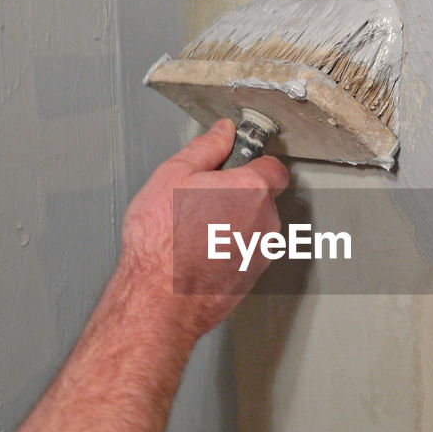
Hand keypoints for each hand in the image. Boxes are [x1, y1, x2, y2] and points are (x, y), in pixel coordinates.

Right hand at [120, 119, 288, 342]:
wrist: (160, 298)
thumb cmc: (162, 242)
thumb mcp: (173, 176)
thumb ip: (205, 148)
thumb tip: (222, 133)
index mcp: (251, 190)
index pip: (273, 166)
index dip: (253, 163)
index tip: (235, 165)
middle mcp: (265, 222)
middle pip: (262, 198)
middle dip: (238, 195)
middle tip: (202, 199)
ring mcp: (261, 252)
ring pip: (254, 226)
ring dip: (233, 223)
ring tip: (195, 230)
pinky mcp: (252, 277)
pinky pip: (246, 251)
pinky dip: (229, 248)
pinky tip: (200, 251)